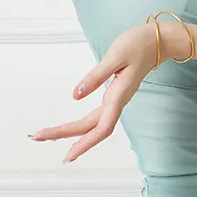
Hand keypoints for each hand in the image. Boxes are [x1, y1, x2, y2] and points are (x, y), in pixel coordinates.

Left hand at [28, 22, 159, 162]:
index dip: (83, 143)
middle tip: (36, 136)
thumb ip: (95, 77)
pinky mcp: (114, 93)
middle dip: (64, 135)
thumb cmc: (139, 44)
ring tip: (47, 135)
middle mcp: (117, 102)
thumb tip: (74, 96)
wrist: (160, 40)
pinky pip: (95, 116)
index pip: (100, 128)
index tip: (66, 155)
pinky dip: (80, 124)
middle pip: (91, 128)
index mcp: (119, 96)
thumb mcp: (115, 56)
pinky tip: (71, 128)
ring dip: (70, 132)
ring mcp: (116, 99)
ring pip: (92, 124)